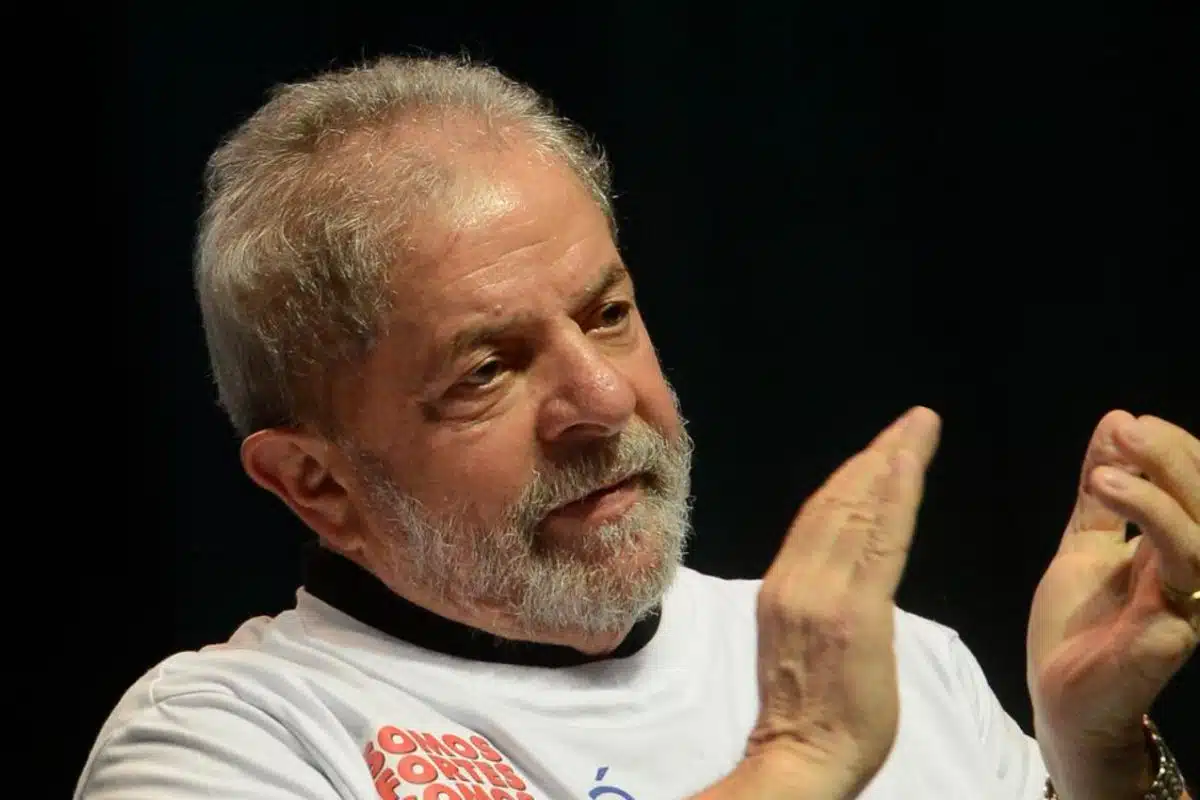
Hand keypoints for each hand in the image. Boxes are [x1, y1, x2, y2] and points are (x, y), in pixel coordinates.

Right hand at [744, 406, 940, 797]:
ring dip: (889, 463)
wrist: (803, 759)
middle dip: (877, 456)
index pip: (819, 517)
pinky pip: (877, 541)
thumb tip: (845, 572)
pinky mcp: (853, 610)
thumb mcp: (805, 643)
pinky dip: (893, 496)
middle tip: (912, 422)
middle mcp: (796, 579)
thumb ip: (822, 600)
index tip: (880, 448)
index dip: (852, 477)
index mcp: (783, 587)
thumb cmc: (812, 715)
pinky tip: (908, 466)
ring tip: (917, 430)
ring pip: (856, 511)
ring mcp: (821, 592)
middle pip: (837, 502)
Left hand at [1027, 411, 1198, 795]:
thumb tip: (1117, 421)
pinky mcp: (1174, 630)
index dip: (1175, 450)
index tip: (1129, 424)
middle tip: (1131, 429)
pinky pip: (1182, 569)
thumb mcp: (1085, 543)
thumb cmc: (1079, 627)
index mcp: (1177, 549)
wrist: (1061, 699)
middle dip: (1175, 457)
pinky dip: (1151, 521)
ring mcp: (1189, 602)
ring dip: (1159, 487)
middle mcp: (1194, 572)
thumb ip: (1099, 494)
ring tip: (1107, 466)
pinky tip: (1108, 492)